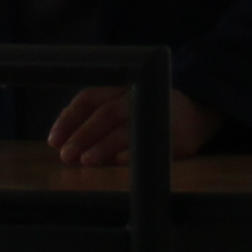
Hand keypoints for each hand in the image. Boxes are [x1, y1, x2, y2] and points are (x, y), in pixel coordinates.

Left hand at [49, 86, 216, 174]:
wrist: (198, 114)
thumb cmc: (147, 111)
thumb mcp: (122, 104)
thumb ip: (95, 117)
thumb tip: (62, 139)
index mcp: (120, 87)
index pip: (89, 99)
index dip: (69, 119)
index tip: (54, 140)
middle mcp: (138, 96)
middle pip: (106, 113)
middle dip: (83, 135)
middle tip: (66, 154)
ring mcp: (157, 114)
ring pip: (126, 129)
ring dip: (103, 146)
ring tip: (86, 161)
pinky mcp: (174, 136)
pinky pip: (150, 144)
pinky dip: (131, 154)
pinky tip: (116, 164)